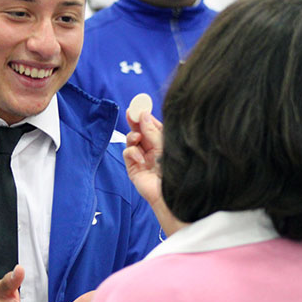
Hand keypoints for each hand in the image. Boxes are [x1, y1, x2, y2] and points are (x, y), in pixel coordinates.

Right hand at [123, 110, 186, 235]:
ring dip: (133, 136)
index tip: (141, 107)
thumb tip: (144, 116)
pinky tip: (140, 158)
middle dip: (135, 121)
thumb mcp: (164, 147)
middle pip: (140, 131)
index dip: (146, 116)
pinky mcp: (134, 168)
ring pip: (131, 140)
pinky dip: (132, 153)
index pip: (152, 126)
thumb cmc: (173, 171)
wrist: (170, 195)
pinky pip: (128, 153)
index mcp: (162, 143)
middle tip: (131, 113)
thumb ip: (152, 132)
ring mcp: (142, 159)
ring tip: (137, 138)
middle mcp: (152, 150)